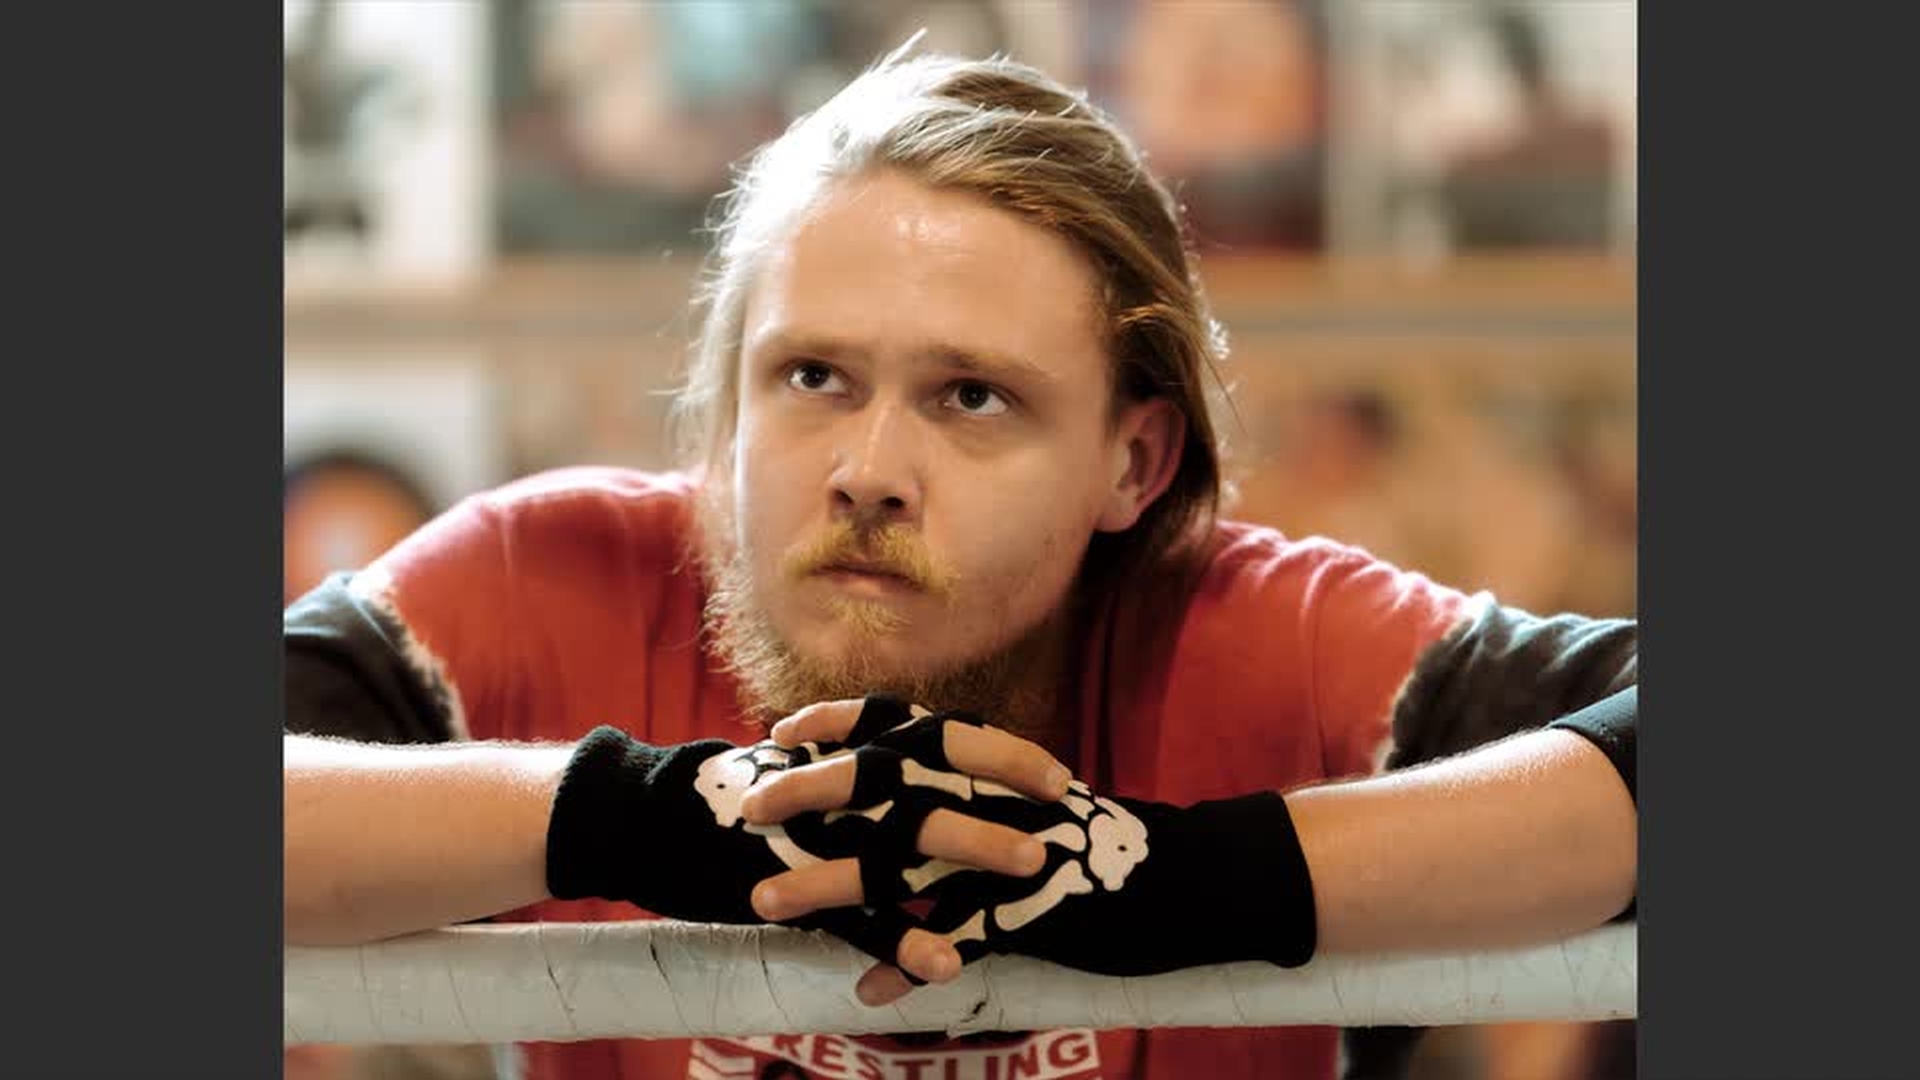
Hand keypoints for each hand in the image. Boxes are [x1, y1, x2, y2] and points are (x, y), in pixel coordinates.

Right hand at [543, 722, 1050, 986]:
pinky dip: (903, 942)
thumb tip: (924, 771)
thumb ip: (865, 766)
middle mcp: (842, 777)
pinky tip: (945, 966)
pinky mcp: (792, 879)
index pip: (941, 737)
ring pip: (906, 839)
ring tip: (1030, 872)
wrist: (649, 816)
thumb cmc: (735, 792)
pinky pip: (858, 915)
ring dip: (971, 853)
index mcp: (850, 746)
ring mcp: (819, 829)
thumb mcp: (806, 764)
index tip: (1058, 773)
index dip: (1003, 754)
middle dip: (1005, 788)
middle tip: (1067, 812)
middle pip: (937, 774)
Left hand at [743, 697, 1319, 1005]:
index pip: (903, 724)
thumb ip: (979, 790)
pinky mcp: (1031, 910)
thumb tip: (924, 789)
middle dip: (811, 795)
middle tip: (750, 812)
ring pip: (902, 863)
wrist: (1189, 877)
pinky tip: (867, 991)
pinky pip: (956, 939)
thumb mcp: (1037, 801)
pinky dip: (908, 965)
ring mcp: (1009, 851)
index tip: (783, 729)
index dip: (839, 724)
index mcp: (992, 763)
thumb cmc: (1106, 843)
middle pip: (885, 784)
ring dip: (830, 886)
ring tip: (770, 905)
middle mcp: (993, 795)